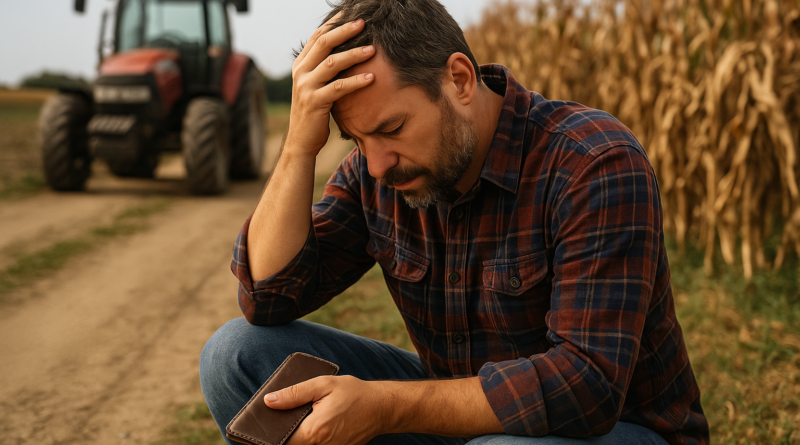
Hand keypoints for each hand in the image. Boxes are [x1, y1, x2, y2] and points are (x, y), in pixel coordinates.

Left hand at [265, 375, 388, 444]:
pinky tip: (307, 425)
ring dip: (294, 437)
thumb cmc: (354, 393)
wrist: (382, 407)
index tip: (256, 427)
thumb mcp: (323, 385)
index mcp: (314, 431)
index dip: (266, 436)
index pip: (280, 441)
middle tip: (272, 422)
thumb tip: (269, 401)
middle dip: (279, 435)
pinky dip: (308, 438)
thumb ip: (295, 393)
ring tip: (293, 421)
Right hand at [286, 14, 375, 157]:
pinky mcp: (315, 102)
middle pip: (324, 43)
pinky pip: (338, 88)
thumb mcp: (316, 86)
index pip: (317, 37)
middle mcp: (301, 72)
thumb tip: (344, 51)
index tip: (352, 14)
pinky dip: (356, 81)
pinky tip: (371, 77)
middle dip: (344, 31)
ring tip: (373, 49)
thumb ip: (324, 69)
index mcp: (301, 65)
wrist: (301, 141)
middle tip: (363, 23)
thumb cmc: (314, 113)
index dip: (335, 23)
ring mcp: (306, 87)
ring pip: (332, 63)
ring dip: (354, 54)